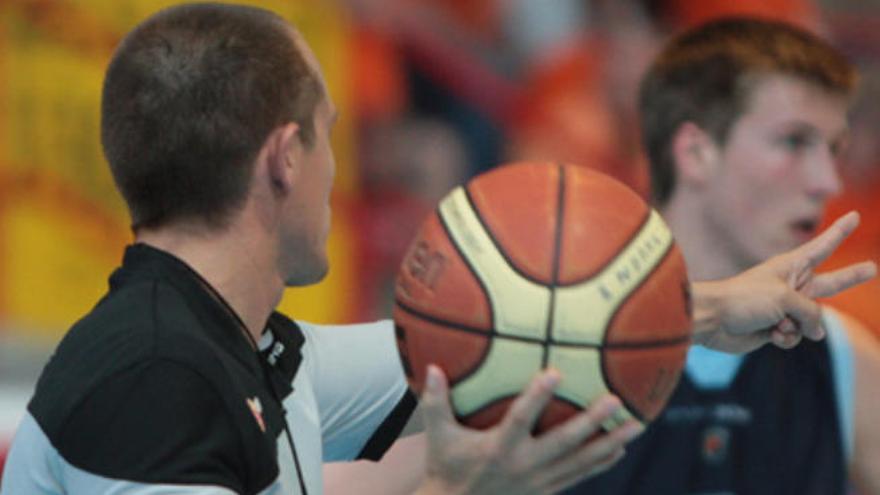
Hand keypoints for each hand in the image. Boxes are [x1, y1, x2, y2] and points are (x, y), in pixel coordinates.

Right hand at [414, 366, 643, 494]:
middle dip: (591, 422)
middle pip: (564, 443)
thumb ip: (434, 402)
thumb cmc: (445, 467)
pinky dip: (599, 463)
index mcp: (498, 448)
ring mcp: (539, 482)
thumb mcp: (437, 435)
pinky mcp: (546, 491)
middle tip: (616, 400)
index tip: (556, 373)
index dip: (538, 397)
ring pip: (580, 462)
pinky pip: (578, 476)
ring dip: (610, 444)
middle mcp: (523, 466)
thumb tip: (431, 367)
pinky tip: (619, 449)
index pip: (521, 419)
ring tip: (636, 425)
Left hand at [691, 211, 875, 352]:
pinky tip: (769, 334)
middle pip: (830, 283)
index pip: (823, 246)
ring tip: (776, 323)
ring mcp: (784, 307)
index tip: (854, 215)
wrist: (711, 320)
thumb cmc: (744, 299)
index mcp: (791, 266)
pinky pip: (795, 336)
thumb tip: (817, 332)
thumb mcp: (785, 299)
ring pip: (812, 321)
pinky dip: (785, 338)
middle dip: (851, 277)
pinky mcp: (774, 328)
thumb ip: (810, 312)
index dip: (840, 232)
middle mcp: (791, 285)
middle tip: (873, 268)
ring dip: (797, 326)